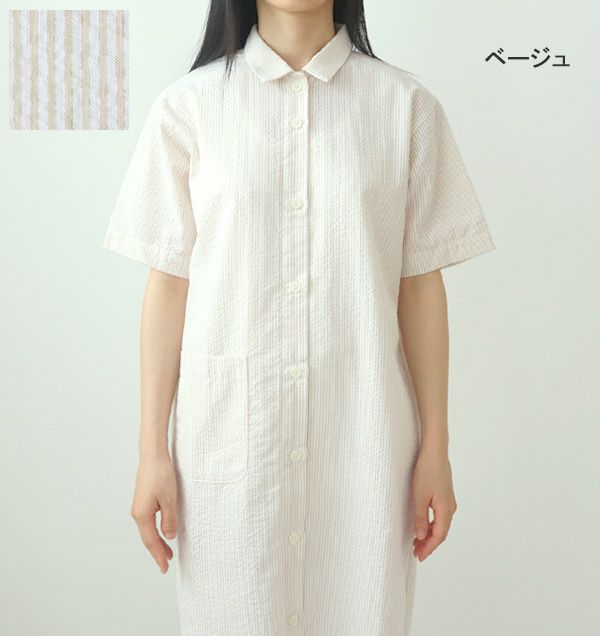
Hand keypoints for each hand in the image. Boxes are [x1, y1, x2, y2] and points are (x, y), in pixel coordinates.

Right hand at [130, 452, 177, 572]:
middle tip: (166, 564)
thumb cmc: (161, 475)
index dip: (158, 556)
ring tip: (167, 552)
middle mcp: (137, 513)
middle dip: (157, 552)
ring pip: (147, 531)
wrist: (153, 456)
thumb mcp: (170, 499)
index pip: (151, 542)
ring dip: (156, 542)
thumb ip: (169, 520)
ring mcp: (138, 507)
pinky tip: (161, 532)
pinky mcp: (142, 501)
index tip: (164, 567)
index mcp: (142, 515)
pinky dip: (154, 531)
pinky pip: (148, 522)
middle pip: (147, 539)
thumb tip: (169, 537)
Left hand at [412, 449, 457, 560]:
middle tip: (416, 553)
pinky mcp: (444, 495)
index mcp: (446, 510)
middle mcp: (450, 507)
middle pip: (440, 532)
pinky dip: (431, 524)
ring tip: (417, 542)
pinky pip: (439, 516)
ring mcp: (448, 501)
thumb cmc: (426, 471)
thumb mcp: (419, 496)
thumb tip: (420, 537)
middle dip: (429, 544)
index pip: (438, 536)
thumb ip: (420, 518)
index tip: (419, 556)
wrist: (435, 451)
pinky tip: (422, 525)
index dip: (428, 548)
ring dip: (429, 534)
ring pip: (440, 524)